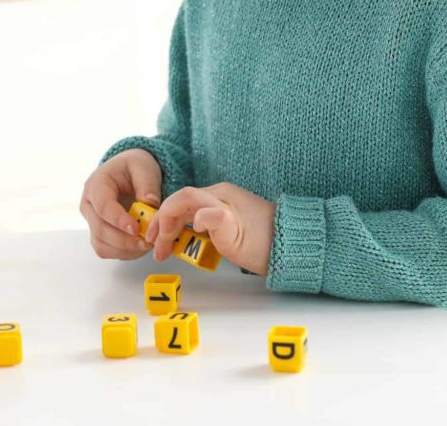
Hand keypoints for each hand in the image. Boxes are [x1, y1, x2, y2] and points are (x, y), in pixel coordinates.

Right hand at [79, 149, 162, 259]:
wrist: (128, 173)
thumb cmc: (134, 168)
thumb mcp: (144, 168)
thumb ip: (148, 185)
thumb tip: (150, 205)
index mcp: (97, 184)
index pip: (102, 205)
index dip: (118, 220)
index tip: (136, 229)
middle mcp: (88, 204)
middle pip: (100, 229)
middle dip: (124, 240)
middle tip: (147, 242)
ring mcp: (91, 221)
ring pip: (101, 244)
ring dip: (125, 249)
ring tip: (146, 244)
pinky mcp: (98, 233)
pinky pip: (106, 250)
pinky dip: (124, 253)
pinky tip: (140, 247)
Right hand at [146, 183, 276, 274]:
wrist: (291, 246)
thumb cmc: (265, 244)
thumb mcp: (238, 237)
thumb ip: (216, 222)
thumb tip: (197, 217)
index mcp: (220, 196)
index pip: (182, 198)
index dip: (165, 215)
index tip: (159, 236)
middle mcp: (218, 196)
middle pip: (181, 205)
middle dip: (164, 226)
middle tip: (155, 249)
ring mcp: (222, 205)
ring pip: (187, 212)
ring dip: (172, 230)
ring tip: (164, 251)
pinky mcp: (225, 216)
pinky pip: (196, 218)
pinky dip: (184, 230)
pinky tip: (180, 243)